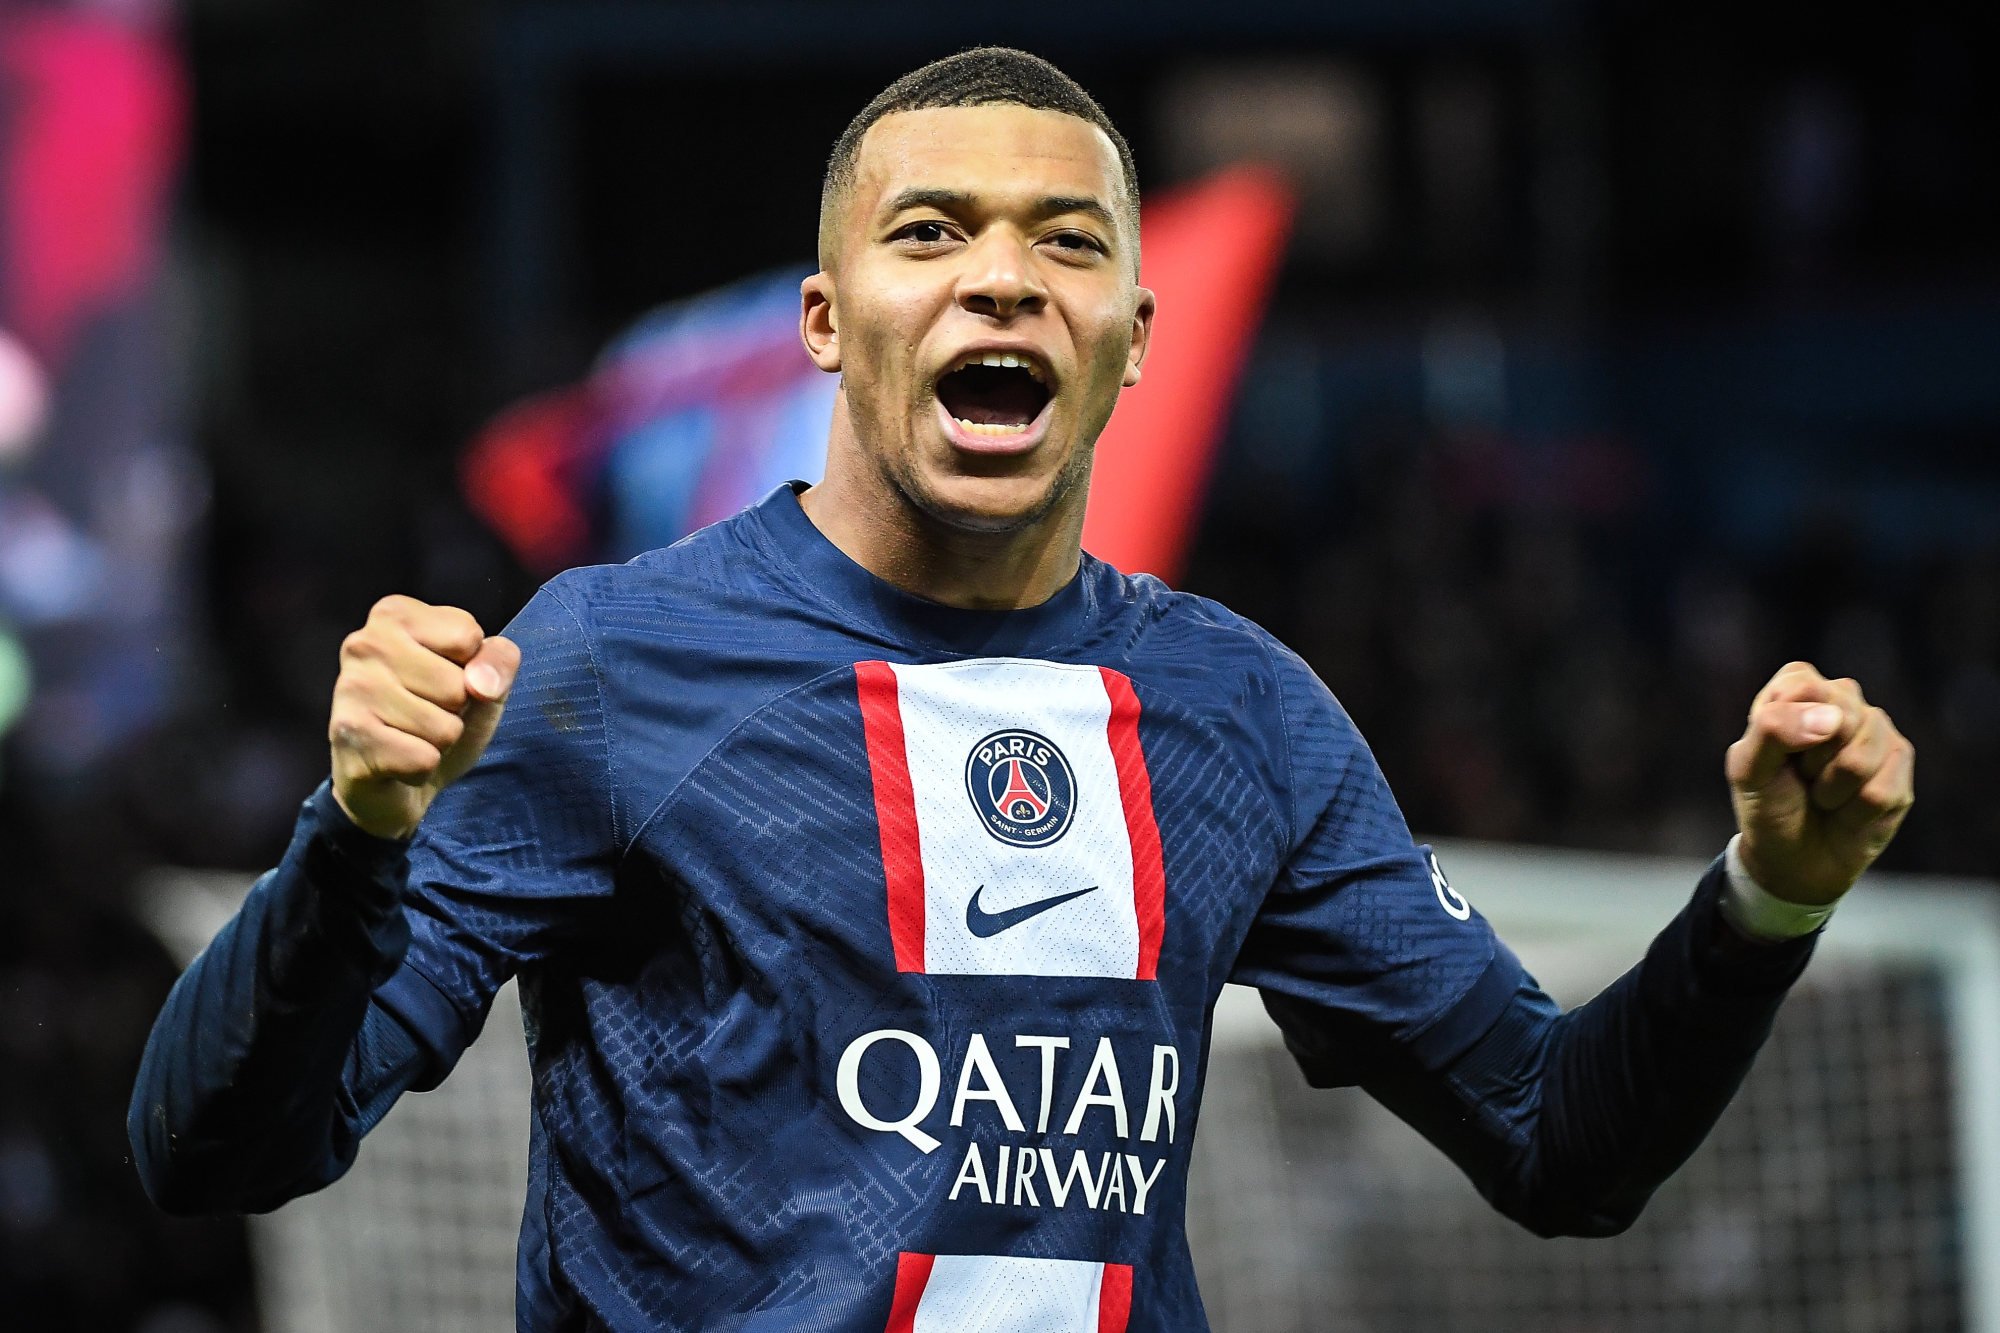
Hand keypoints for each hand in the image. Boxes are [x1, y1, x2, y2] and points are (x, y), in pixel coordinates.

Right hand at [329, 595, 520, 840]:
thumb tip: (482, 683)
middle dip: (455, 711)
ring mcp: (351, 689)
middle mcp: (364, 643)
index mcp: (394, 615)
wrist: (394, 779)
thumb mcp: (484, 678)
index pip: (468, 636)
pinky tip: (396, 760)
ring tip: (411, 735)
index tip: (444, 678)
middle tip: (426, 713)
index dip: (473, 669)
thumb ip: (499, 661)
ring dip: (439, 742)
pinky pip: (423, 759)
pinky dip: (422, 768)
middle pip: (456, 686)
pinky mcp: (349, 737)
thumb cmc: (438, 714)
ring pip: (443, 727)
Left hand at [1726, 661, 1914, 905]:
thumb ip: (1772, 730)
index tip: (1776, 754)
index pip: (1803, 686)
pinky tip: (1848, 810)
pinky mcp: (1901, 765)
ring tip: (1823, 795)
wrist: (1795, 856)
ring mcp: (1878, 731)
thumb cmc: (1768, 803)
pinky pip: (1881, 791)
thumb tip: (1831, 718)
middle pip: (1841, 719)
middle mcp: (1844, 700)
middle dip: (1812, 761)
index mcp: (1798, 688)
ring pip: (1861, 758)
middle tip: (1802, 777)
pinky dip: (1855, 812)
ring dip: (1832, 790)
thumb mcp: (1748, 769)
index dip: (1786, 728)